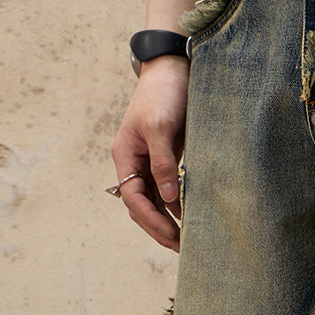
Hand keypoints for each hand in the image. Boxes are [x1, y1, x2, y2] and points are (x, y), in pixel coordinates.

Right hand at [109, 56, 189, 251]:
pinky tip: (188, 216)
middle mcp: (133, 162)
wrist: (173, 67)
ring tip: (185, 240)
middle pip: (141, 205)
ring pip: (153, 200)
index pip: (133, 198)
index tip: (171, 235)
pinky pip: (165, 189)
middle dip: (158, 227)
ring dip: (166, 220)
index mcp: (125, 156)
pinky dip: (174, 205)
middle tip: (181, 247)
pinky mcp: (165, 158)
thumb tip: (168, 198)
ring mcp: (148, 161)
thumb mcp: (161, 127)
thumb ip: (163, 163)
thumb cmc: (164, 93)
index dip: (151, 219)